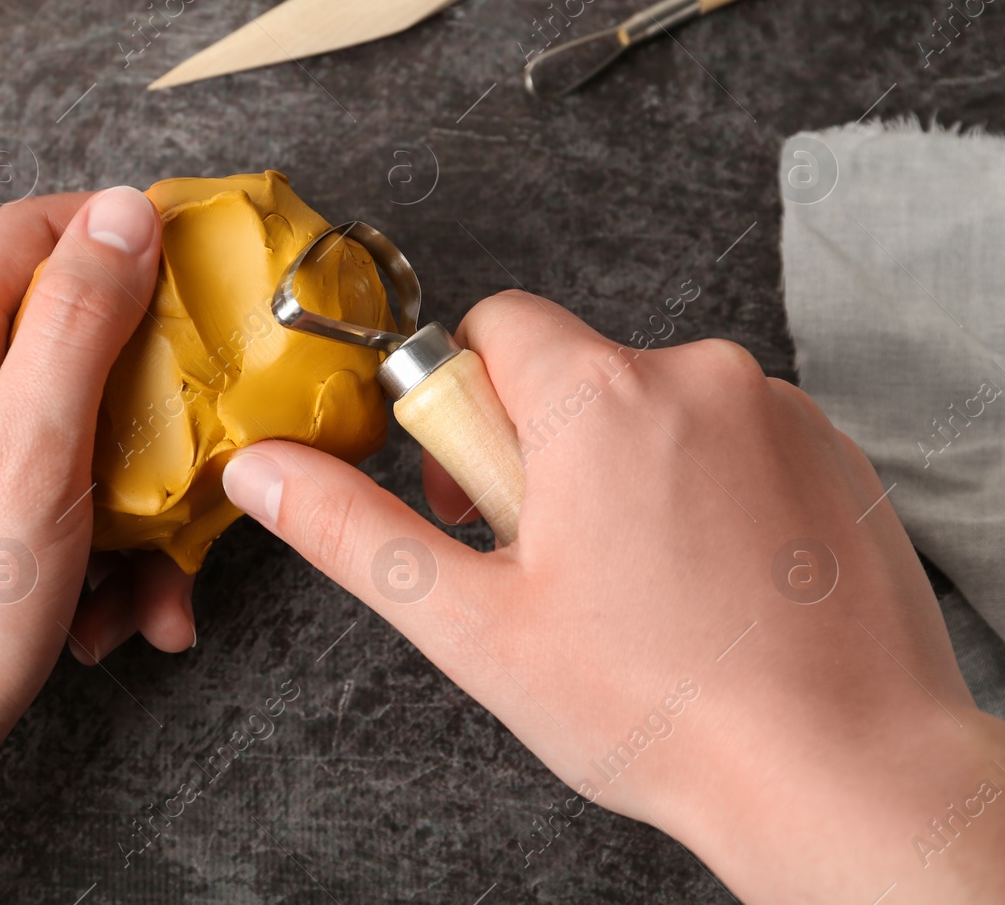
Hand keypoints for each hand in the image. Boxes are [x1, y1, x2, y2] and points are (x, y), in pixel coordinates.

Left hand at [0, 185, 196, 756]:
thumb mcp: (32, 444)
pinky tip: (122, 617)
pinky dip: (106, 553)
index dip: (117, 231)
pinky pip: (60, 501)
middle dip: (150, 404)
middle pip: (68, 339)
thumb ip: (79, 320)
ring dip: (139, 502)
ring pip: (80, 435)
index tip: (199, 272)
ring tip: (158, 583)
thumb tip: (122, 209)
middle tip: (204, 450)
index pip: (30, 231)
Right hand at [222, 292, 1004, 902]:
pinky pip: (732, 437)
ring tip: (637, 589)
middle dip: (540, 452)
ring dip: (624, 471)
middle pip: (573, 371)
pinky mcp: (835, 454)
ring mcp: (780, 412)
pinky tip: (706, 585)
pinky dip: (703, 490)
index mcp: (602, 397)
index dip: (463, 408)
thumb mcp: (473, 623)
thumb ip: (351, 529)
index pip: (495, 325)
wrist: (843, 776)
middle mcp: (701, 376)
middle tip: (553, 564)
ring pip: (654, 408)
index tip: (478, 499)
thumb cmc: (660, 708)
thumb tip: (258, 470)